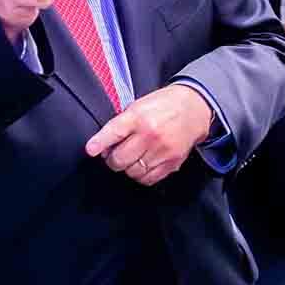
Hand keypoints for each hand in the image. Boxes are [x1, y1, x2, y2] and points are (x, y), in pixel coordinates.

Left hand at [84, 84, 213, 185]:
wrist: (194, 108)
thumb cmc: (163, 105)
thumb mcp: (139, 105)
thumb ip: (122, 123)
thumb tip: (104, 144)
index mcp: (139, 116)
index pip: (114, 132)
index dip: (99, 143)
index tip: (90, 150)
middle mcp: (150, 135)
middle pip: (120, 159)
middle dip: (112, 159)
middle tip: (113, 154)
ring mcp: (162, 151)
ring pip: (132, 172)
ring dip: (127, 167)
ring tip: (130, 158)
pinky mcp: (172, 163)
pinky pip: (148, 179)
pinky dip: (141, 175)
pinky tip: (142, 164)